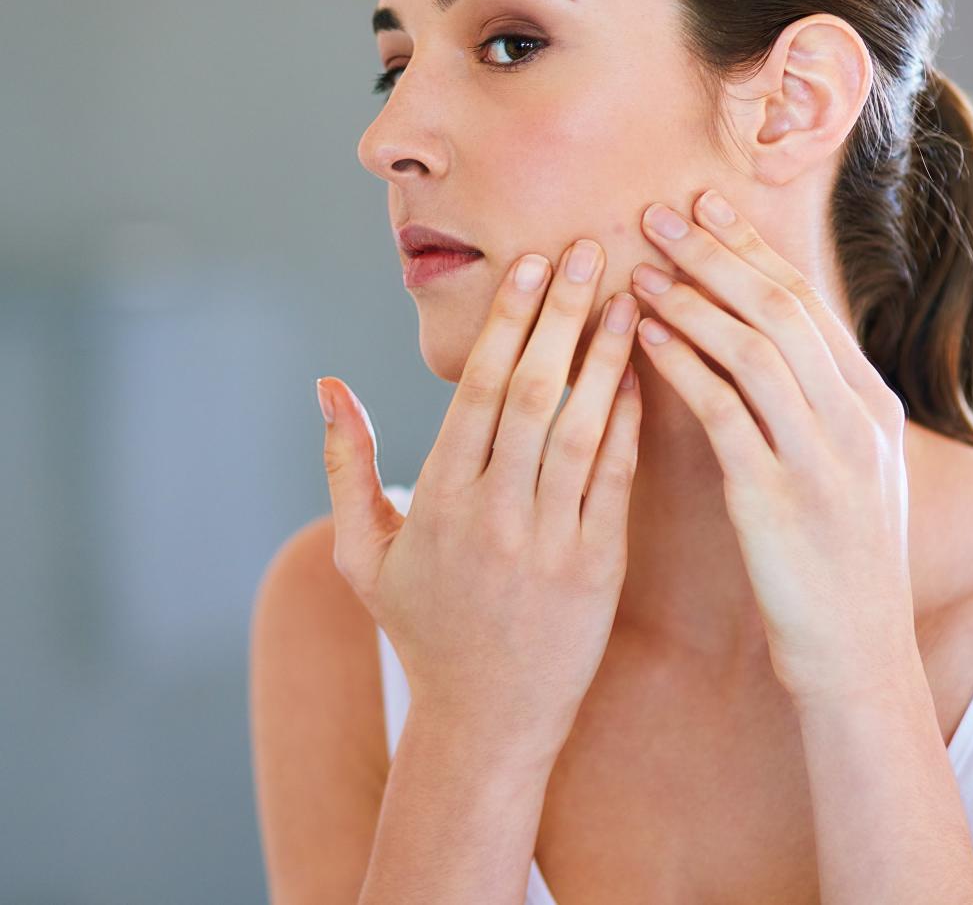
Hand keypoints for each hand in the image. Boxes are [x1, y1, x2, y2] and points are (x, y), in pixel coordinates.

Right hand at [318, 238, 641, 765]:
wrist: (487, 721)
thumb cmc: (422, 627)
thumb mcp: (361, 552)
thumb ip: (346, 465)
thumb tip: (327, 385)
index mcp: (438, 499)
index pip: (476, 388)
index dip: (508, 321)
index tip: (533, 263)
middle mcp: (493, 513)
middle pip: (532, 392)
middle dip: (563, 314)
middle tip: (591, 250)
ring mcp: (549, 541)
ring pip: (582, 428)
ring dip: (607, 356)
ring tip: (632, 297)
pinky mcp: (599, 567)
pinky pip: (617, 480)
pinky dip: (630, 424)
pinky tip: (645, 373)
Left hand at [630, 189, 918, 707]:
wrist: (859, 658)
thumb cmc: (842, 565)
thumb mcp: (853, 471)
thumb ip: (819, 405)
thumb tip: (771, 344)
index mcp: (871, 404)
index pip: (806, 302)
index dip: (752, 248)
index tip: (707, 204)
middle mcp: (853, 418)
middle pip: (780, 309)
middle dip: (717, 252)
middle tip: (660, 210)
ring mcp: (820, 456)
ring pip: (753, 349)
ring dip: (692, 300)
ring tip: (640, 266)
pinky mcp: (778, 497)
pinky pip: (725, 411)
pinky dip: (684, 365)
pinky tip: (646, 338)